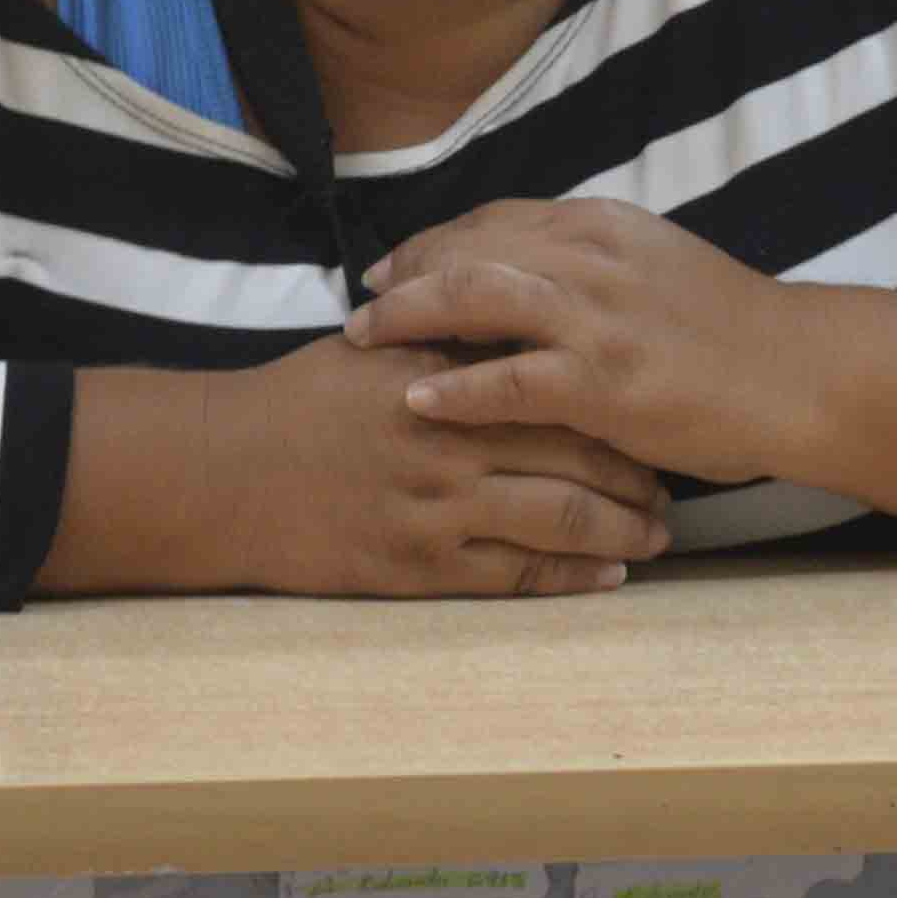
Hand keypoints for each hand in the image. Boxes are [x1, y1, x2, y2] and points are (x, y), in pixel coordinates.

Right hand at [190, 330, 682, 598]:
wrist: (223, 474)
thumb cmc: (300, 403)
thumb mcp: (376, 349)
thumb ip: (452, 339)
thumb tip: (523, 318)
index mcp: (445, 377)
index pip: (557, 384)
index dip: (617, 403)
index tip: (654, 411)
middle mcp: (450, 441)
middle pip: (577, 455)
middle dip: (637, 474)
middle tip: (674, 484)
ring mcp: (437, 509)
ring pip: (560, 520)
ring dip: (621, 531)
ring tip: (656, 536)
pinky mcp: (418, 567)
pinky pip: (515, 578)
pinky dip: (571, 578)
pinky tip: (608, 577)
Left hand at [352, 197, 805, 486]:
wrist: (801, 373)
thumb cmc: (734, 334)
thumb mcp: (659, 268)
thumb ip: (595, 264)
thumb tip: (536, 273)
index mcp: (603, 226)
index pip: (494, 220)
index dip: (434, 242)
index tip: (396, 268)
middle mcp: (591, 257)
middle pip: (468, 248)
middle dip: (405, 274)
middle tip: (363, 307)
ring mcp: (595, 319)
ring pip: (472, 297)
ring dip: (408, 317)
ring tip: (365, 340)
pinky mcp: (603, 381)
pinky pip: (506, 378)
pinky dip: (454, 385)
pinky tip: (416, 397)